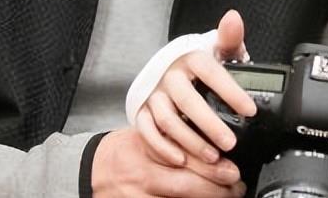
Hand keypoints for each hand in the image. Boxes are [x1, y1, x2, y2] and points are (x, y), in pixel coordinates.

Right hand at [91, 128, 244, 197]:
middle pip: (186, 184)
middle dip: (216, 187)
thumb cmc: (121, 152)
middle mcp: (143, 176)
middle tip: (236, 185)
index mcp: (145, 150)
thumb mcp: (145, 135)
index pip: (184, 156)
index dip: (212, 165)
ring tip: (228, 195)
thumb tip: (209, 140)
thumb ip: (173, 137)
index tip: (233, 168)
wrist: (91, 171)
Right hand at [135, 10, 257, 166]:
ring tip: (212, 157)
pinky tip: (182, 159)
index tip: (249, 110)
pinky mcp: (142, 111)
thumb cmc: (199, 65)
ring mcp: (154, 95)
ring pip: (168, 121)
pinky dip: (163, 148)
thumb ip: (229, 39)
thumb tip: (233, 18)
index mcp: (190, 58)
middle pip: (188, 102)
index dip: (231, 92)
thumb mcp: (217, 51)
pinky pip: (148, 132)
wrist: (168, 71)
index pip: (211, 72)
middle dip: (210, 124)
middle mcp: (170, 76)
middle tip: (230, 142)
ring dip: (190, 142)